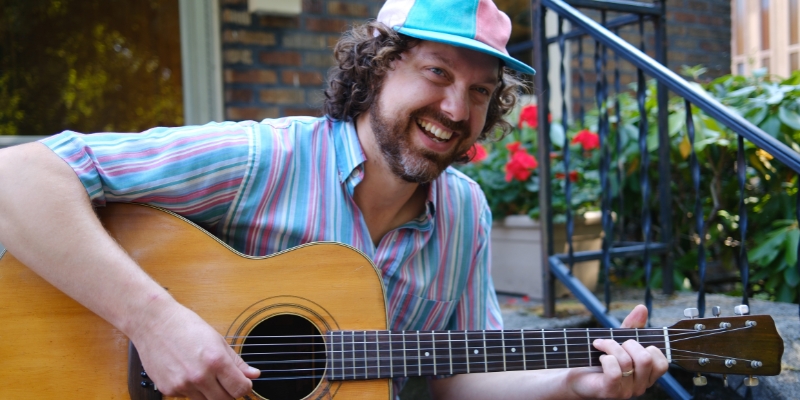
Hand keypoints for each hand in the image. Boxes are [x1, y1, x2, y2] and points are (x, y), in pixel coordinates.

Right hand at [130, 302, 259, 398]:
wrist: (154, 323)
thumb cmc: (186, 326)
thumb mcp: (217, 340)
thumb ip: (237, 361)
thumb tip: (254, 375)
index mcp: (215, 361)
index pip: (240, 389)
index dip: (245, 387)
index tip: (243, 383)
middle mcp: (199, 376)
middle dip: (230, 393)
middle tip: (227, 382)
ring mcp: (182, 385)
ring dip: (211, 393)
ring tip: (206, 374)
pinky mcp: (168, 389)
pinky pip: (187, 397)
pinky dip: (192, 390)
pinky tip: (188, 373)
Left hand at [565, 305, 668, 398]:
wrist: (576, 376)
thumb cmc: (599, 360)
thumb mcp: (619, 341)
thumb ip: (633, 327)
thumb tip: (642, 308)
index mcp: (647, 376)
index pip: (663, 363)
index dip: (649, 348)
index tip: (631, 342)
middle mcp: (640, 386)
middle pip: (646, 359)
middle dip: (629, 344)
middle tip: (615, 344)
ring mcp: (626, 392)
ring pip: (628, 362)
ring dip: (611, 346)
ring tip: (600, 345)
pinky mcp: (610, 392)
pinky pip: (615, 371)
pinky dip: (605, 358)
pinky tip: (599, 357)